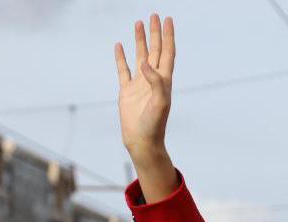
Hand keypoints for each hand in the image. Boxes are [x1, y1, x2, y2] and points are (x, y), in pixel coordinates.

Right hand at [115, 15, 174, 163]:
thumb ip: (156, 82)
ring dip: (140, 40)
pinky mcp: (126, 91)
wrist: (142, 141)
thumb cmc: (154, 125)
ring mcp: (139, 84)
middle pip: (155, 50)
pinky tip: (119, 46)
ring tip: (138, 23)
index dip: (168, 36)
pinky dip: (121, 57)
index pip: (167, 52)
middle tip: (154, 15)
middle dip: (155, 33)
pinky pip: (123, 70)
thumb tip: (146, 64)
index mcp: (164, 80)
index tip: (168, 20)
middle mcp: (153, 79)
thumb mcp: (160, 103)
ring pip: (140, 57)